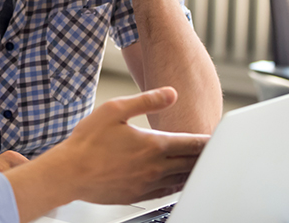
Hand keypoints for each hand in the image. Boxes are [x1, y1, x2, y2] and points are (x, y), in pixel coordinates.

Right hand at [47, 87, 208, 204]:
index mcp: (153, 145)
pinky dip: (179, 185)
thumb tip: (171, 93)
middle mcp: (155, 167)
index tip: (218, 138)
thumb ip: (146, 101)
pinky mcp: (139, 195)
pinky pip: (168, 192)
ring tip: (203, 166)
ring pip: (182, 179)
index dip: (208, 140)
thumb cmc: (87, 141)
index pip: (191, 143)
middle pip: (191, 163)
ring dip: (194, 172)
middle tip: (216, 152)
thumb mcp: (114, 109)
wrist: (70, 172)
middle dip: (205, 157)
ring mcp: (148, 183)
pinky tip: (179, 181)